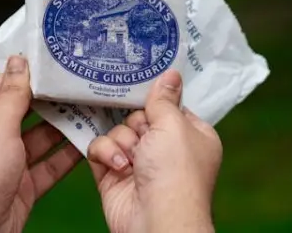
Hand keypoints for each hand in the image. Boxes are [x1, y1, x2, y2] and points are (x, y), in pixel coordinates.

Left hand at [0, 56, 81, 231]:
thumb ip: (14, 93)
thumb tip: (19, 59)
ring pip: (45, 136)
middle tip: (86, 86)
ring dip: (68, 126)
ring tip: (95, 110)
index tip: (62, 62)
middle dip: (57, 101)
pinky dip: (69, 154)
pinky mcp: (25, 182)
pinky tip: (91, 142)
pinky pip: (51, 163)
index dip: (35, 73)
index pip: (9, 84)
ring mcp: (10, 159)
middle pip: (31, 110)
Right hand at [88, 70, 221, 232]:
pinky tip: (119, 167)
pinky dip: (107, 154)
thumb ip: (164, 98)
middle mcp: (165, 148)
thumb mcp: (174, 124)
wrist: (156, 220)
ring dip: (122, 141)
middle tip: (144, 136)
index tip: (145, 90)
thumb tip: (171, 72)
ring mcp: (138, 161)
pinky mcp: (113, 173)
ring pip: (117, 130)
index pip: (170, 107)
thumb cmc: (175, 171)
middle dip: (137, 124)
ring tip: (131, 159)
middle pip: (139, 116)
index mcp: (191, 135)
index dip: (158, 102)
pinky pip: (100, 147)